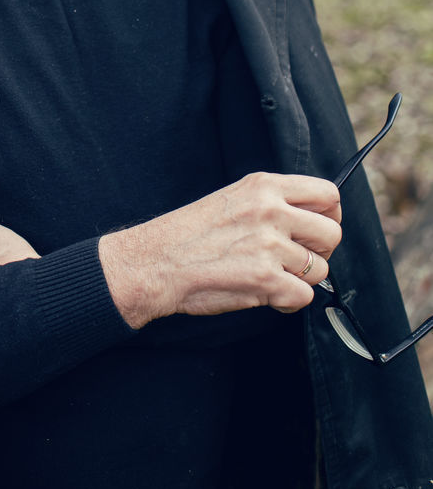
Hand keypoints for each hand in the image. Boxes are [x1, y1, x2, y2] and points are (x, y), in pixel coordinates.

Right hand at [98, 171, 341, 328]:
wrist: (156, 261)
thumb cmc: (190, 233)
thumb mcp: (233, 198)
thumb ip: (273, 202)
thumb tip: (313, 219)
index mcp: (264, 186)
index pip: (328, 193)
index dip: (329, 215)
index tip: (317, 229)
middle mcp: (271, 211)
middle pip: (331, 233)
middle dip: (318, 251)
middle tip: (294, 258)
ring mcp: (269, 245)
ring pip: (320, 269)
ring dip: (300, 279)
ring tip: (271, 277)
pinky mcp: (265, 280)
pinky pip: (304, 296)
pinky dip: (288, 302)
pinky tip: (266, 294)